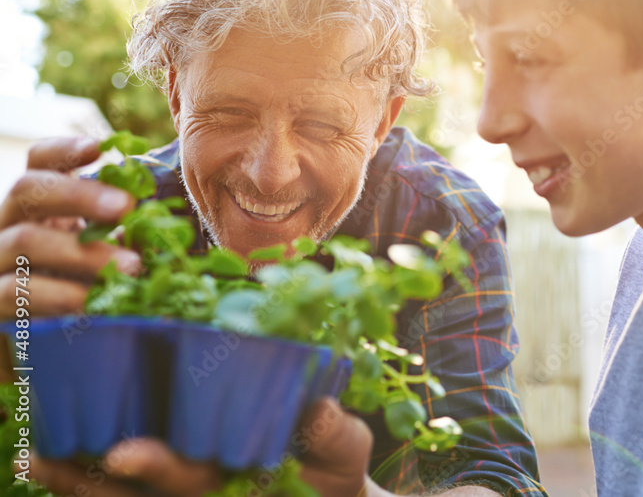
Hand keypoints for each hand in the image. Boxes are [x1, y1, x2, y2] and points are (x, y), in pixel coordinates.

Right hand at [0, 137, 140, 320]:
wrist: (41, 330)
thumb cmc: (81, 278)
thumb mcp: (100, 247)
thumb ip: (121, 230)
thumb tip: (159, 224)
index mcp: (40, 202)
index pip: (38, 160)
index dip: (64, 149)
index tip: (99, 148)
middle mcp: (9, 221)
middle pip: (27, 189)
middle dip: (79, 194)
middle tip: (127, 207)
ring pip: (26, 241)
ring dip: (83, 252)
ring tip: (132, 266)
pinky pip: (20, 291)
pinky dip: (61, 295)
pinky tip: (94, 302)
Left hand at [30, 398, 374, 496]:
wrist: (326, 495)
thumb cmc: (336, 470)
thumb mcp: (349, 452)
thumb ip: (333, 437)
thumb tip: (317, 414)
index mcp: (238, 487)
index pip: (192, 479)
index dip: (158, 465)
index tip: (122, 451)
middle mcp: (201, 495)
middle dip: (90, 481)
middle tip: (47, 457)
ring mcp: (182, 495)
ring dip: (72, 480)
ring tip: (34, 454)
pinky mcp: (172, 487)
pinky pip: (119, 492)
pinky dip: (83, 475)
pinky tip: (50, 453)